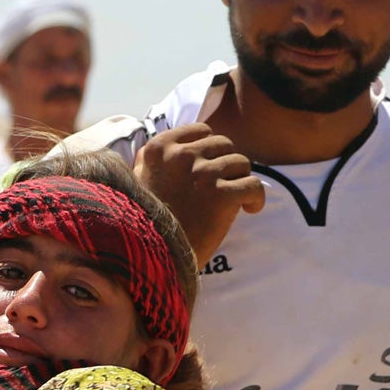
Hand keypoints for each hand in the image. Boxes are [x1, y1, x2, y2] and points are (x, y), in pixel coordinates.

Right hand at [134, 124, 264, 263]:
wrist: (150, 259)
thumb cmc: (142, 224)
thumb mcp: (135, 183)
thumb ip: (150, 161)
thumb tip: (168, 147)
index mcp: (158, 149)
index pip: (201, 131)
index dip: (210, 148)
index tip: (209, 166)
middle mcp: (181, 156)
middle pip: (224, 144)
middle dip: (227, 163)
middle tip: (223, 185)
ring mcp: (203, 174)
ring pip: (242, 162)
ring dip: (240, 180)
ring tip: (233, 200)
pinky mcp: (222, 195)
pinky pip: (254, 185)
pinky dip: (255, 198)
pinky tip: (249, 209)